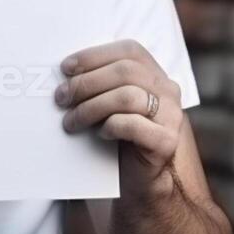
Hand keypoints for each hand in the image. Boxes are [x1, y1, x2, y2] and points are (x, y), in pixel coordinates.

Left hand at [54, 39, 183, 198]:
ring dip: (91, 107)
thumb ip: (100, 85)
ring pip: (127, 96)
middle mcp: (168, 91)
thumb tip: (65, 74)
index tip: (65, 68)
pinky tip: (99, 134)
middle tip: (61, 98)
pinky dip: (110, 126)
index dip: (95, 55)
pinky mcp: (167, 141)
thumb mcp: (110, 104)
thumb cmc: (120, 139)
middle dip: (86, 83)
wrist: (140, 182)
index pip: (129, 51)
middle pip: (125, 71)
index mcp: (155, 75)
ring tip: (71, 121)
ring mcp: (171, 116)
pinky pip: (134, 125)